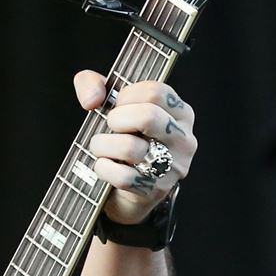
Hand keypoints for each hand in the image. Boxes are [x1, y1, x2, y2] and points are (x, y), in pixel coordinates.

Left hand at [75, 70, 196, 226]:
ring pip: (130, 147)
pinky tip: (104, 166)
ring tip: (100, 147)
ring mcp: (173, 167)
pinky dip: (103, 168)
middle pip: (148, 116)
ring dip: (102, 145)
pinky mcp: (156, 190)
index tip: (117, 106)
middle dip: (116, 119)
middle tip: (110, 126)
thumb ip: (93, 85)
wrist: (127, 190)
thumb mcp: (111, 106)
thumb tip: (91, 98)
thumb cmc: (123, 140)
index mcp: (180, 113)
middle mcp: (183, 139)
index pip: (155, 91)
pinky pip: (122, 176)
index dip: (126, 95)